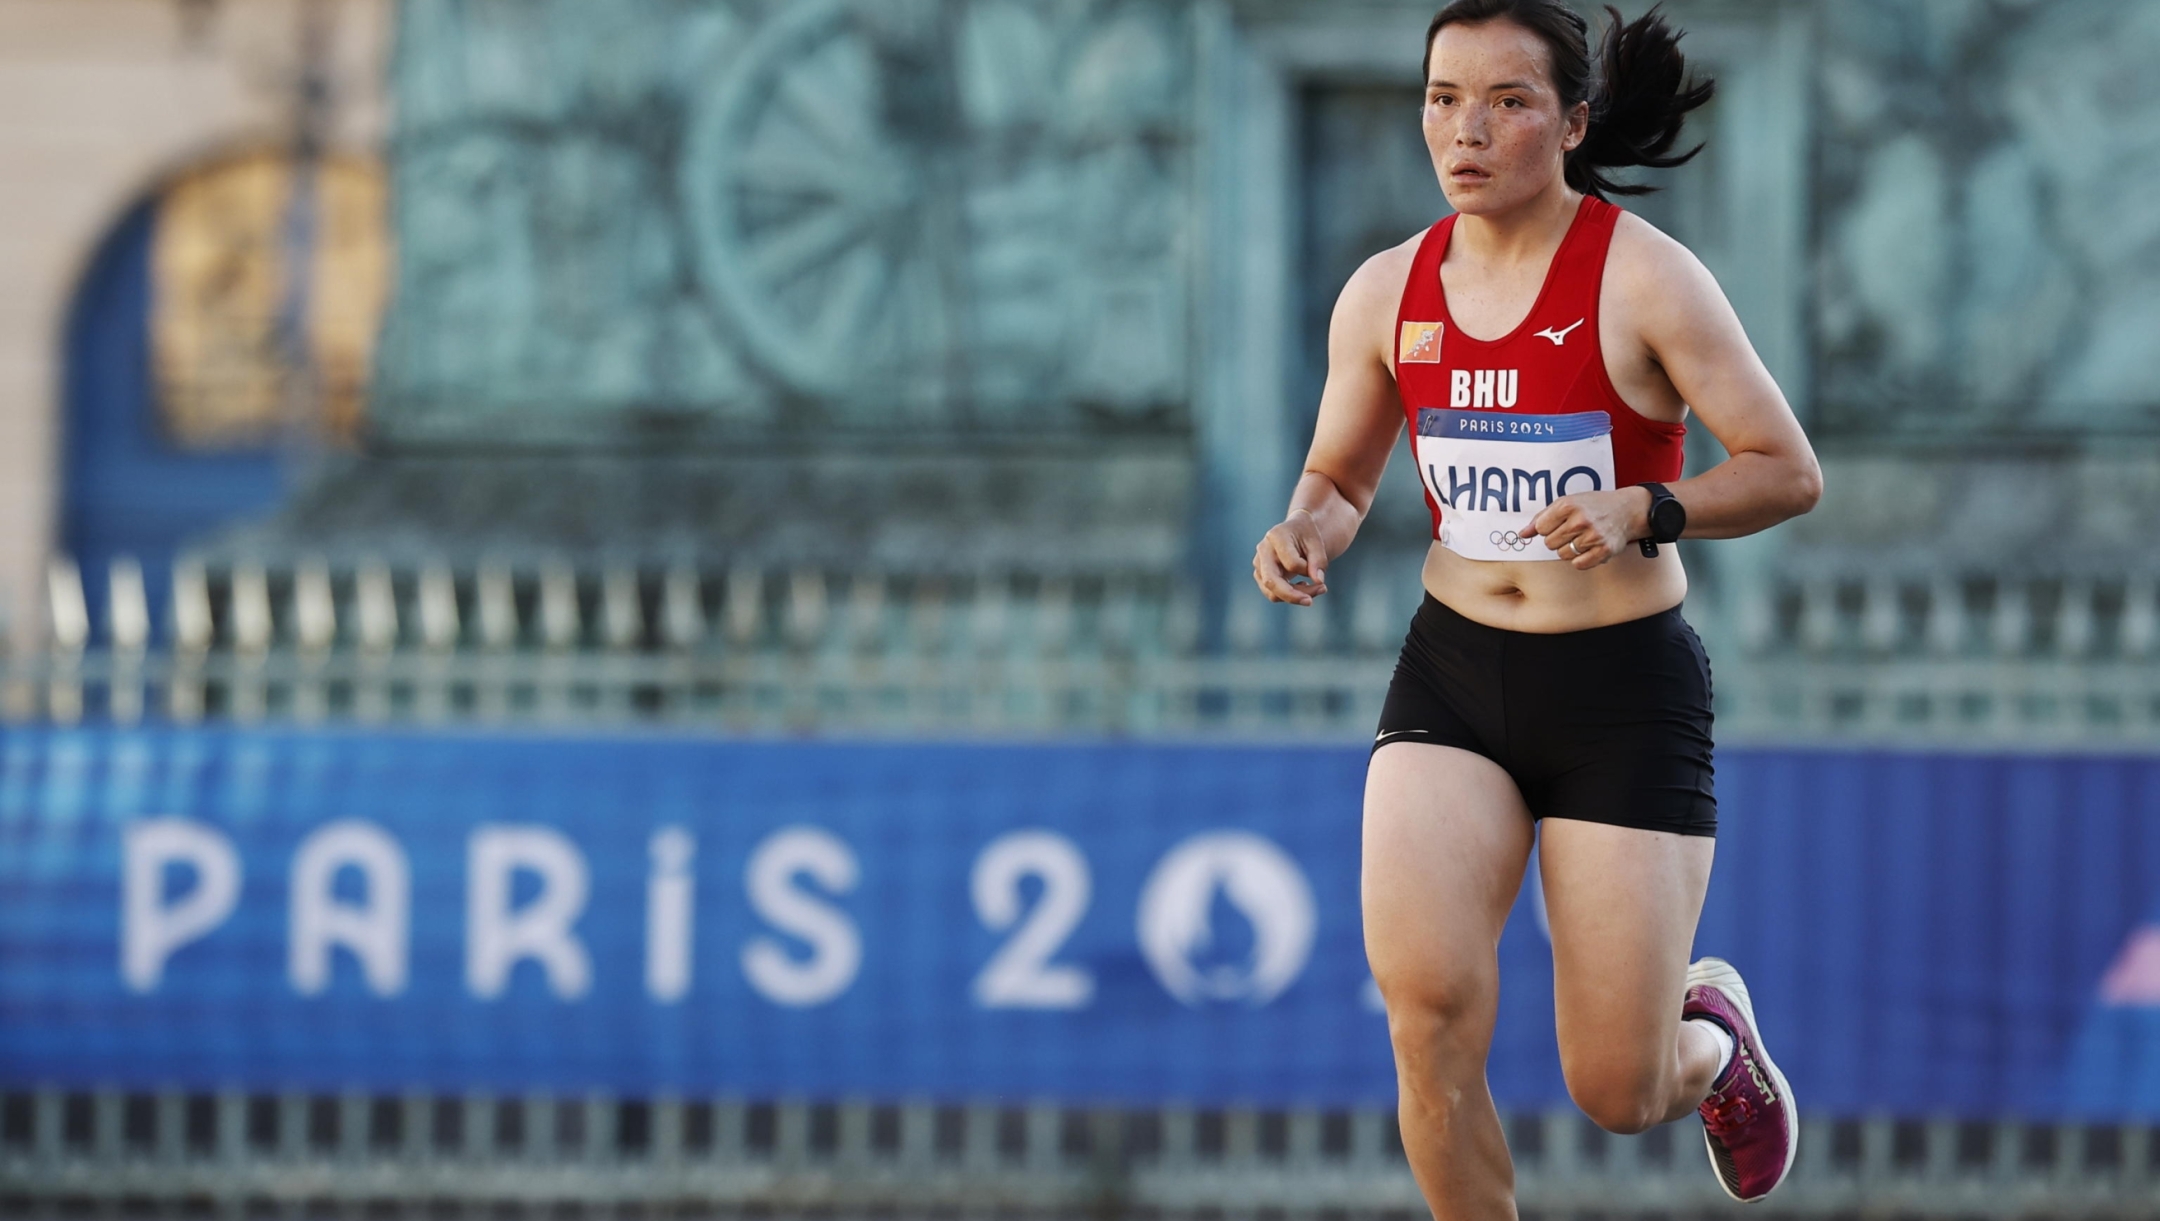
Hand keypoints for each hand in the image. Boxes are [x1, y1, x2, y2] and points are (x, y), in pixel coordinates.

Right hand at [1253, 510, 1329, 604]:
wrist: (1295, 530)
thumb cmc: (1306, 534)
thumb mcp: (1317, 542)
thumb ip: (1318, 561)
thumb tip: (1318, 581)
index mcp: (1276, 536)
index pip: (1291, 563)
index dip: (1307, 570)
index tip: (1317, 567)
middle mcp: (1263, 550)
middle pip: (1271, 581)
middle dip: (1293, 596)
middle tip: (1311, 601)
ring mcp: (1259, 564)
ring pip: (1272, 592)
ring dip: (1295, 597)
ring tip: (1317, 589)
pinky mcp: (1261, 575)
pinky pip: (1273, 594)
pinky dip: (1290, 595)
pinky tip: (1303, 585)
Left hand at [1523, 487, 1649, 570]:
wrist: (1627, 510)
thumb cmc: (1593, 506)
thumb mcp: (1567, 503)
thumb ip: (1541, 518)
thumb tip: (1522, 534)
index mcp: (1568, 505)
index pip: (1540, 528)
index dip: (1548, 528)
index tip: (1559, 523)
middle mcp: (1580, 520)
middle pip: (1549, 543)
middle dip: (1558, 539)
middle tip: (1573, 530)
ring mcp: (1593, 536)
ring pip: (1563, 555)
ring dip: (1570, 549)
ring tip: (1582, 537)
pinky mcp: (1604, 550)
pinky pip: (1578, 564)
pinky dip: (1581, 559)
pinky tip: (1589, 548)